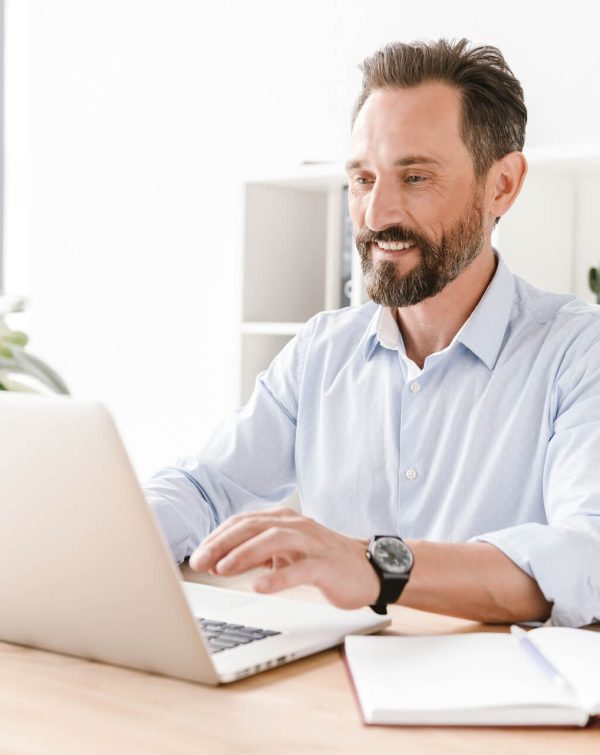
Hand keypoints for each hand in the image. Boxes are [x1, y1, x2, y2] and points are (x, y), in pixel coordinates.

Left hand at [189, 507, 379, 609]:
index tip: (197, 556)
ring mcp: (312, 543)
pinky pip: (300, 569)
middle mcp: (296, 525)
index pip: (242, 523)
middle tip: (200, 562)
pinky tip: (259, 586)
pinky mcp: (326, 565)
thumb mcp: (285, 553)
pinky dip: (277, 577)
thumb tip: (218, 562)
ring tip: (222, 569)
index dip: (217, 537)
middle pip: (252, 527)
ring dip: (244, 554)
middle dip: (222, 544)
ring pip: (273, 540)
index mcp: (283, 520)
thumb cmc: (322, 560)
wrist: (369, 568)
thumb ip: (255, 554)